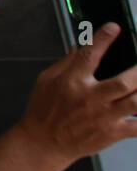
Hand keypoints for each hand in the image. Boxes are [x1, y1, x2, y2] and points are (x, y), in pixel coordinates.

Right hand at [18, 24, 136, 163]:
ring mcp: (103, 117)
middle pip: (123, 82)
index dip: (103, 39)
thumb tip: (81, 46)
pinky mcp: (111, 133)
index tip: (114, 28)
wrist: (44, 142)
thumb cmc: (44, 111)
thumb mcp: (46, 80)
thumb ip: (66, 62)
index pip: (89, 55)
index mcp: (72, 81)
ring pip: (135, 103)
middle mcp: (90, 98)